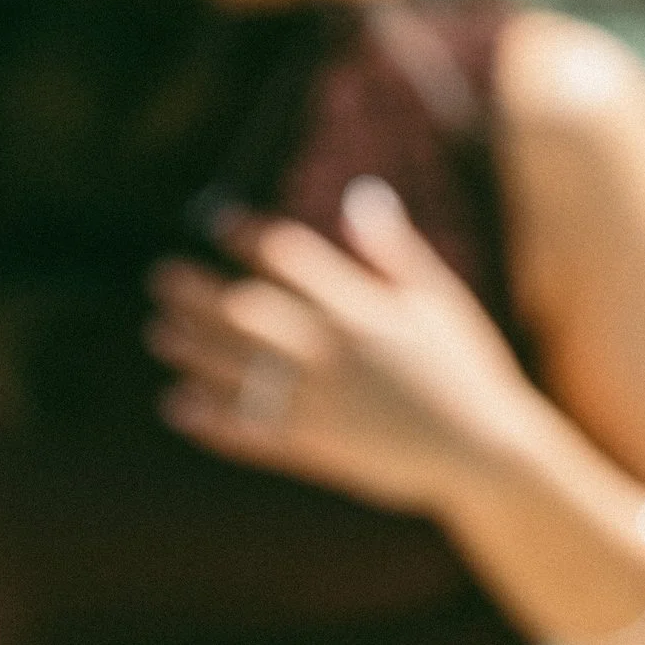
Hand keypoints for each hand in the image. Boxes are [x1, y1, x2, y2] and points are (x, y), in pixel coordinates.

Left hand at [148, 177, 541, 520]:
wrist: (483, 449)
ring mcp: (320, 401)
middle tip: (162, 277)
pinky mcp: (316, 447)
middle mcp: (334, 351)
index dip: (249, 237)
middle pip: (249, 312)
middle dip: (201, 292)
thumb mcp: (438, 298)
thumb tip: (360, 194)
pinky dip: (211, 418)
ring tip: (161, 332)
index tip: (216, 221)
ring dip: (195, 350)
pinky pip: (251, 430)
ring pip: (239, 370)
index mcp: (363, 309)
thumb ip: (393, 251)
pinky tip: (177, 404)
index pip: (292, 259)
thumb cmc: (465, 367)